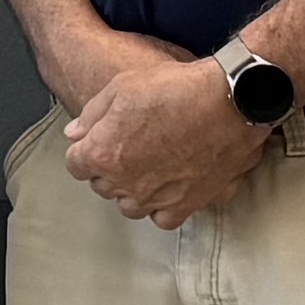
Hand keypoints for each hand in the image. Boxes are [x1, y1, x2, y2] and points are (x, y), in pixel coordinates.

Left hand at [60, 34, 267, 229]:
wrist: (229, 99)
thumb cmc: (176, 88)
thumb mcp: (122, 86)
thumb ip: (92, 114)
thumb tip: (75, 134)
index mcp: (103, 154)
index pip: (76, 164)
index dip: (86, 149)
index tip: (96, 140)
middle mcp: (126, 183)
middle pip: (103, 186)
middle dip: (109, 169)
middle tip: (127, 146)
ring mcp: (157, 198)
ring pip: (131, 206)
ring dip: (133, 190)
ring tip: (147, 167)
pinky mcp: (188, 204)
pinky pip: (164, 218)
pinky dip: (163, 206)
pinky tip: (169, 187)